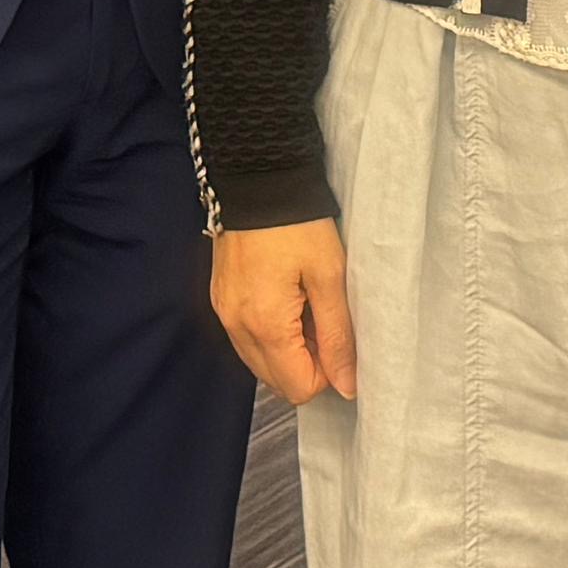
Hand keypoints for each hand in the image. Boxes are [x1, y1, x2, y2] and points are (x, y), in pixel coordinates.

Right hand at [211, 219, 356, 404]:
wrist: (258, 179)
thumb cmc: (298, 223)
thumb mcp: (330, 277)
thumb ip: (338, 336)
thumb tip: (347, 385)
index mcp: (265, 325)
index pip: (298, 388)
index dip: (327, 374)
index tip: (338, 339)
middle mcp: (236, 326)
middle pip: (277, 381)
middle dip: (307, 364)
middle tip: (324, 321)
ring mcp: (224, 313)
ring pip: (260, 362)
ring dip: (288, 350)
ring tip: (306, 306)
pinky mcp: (220, 299)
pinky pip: (246, 338)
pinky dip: (269, 333)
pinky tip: (286, 299)